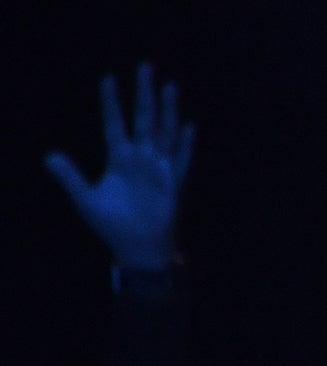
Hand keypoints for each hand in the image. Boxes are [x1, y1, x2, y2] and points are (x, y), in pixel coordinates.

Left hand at [44, 63, 194, 270]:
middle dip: (144, 94)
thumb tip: (48, 155)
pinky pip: (181, 160)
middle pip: (144, 119)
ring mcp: (159, 169)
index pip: (114, 124)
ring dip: (168, 110)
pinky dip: (185, 145)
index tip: (108, 78)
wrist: (139, 248)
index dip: (111, 103)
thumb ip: (70, 176)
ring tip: (169, 86)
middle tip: (145, 66)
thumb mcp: (86, 199)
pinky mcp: (174, 184)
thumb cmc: (114, 224)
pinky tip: (188, 127)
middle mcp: (141, 158)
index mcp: (119, 159)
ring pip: (165, 132)